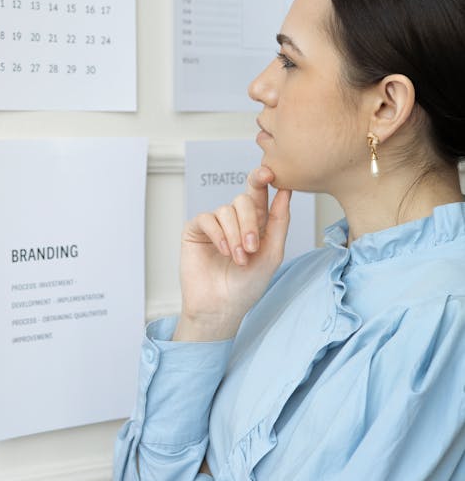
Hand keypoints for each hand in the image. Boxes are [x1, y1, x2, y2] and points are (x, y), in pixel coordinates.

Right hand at [174, 166, 290, 341]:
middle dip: (249, 222)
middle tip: (252, 247)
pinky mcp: (195, 230)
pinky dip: (218, 234)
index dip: (262, 179)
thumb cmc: (248, 285)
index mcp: (255, 222)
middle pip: (243, 200)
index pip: (259, 193)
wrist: (222, 307)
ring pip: (226, 210)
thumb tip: (286, 191)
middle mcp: (234, 219)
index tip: (268, 173)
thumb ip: (279, 221)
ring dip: (234, 235)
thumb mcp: (272, 253)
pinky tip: (223, 252)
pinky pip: (207, 218)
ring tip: (238, 259)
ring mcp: (214, 224)